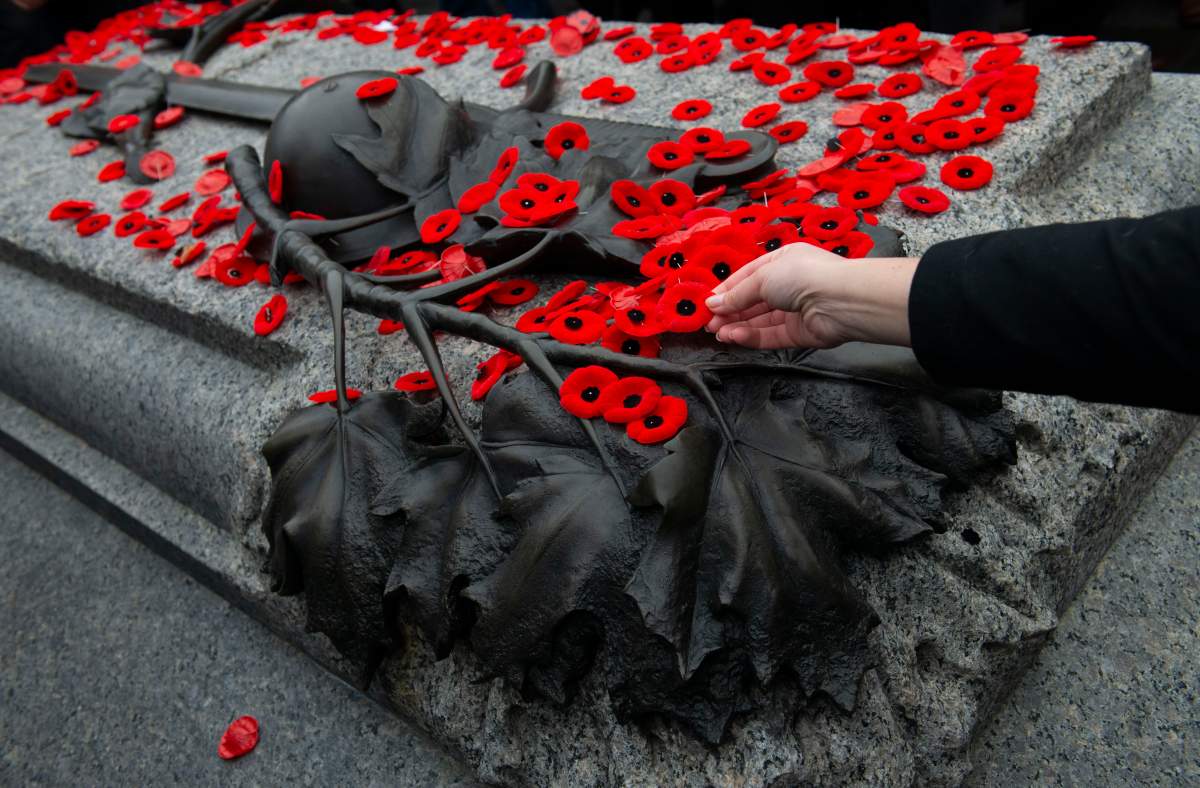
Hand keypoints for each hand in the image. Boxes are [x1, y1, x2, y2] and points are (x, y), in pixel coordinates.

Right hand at [704, 243, 918, 349]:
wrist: (839, 300)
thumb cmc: (800, 275)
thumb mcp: (762, 278)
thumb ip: (736, 294)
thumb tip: (711, 305)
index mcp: (783, 262)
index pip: (749, 276)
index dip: (727, 290)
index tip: (707, 304)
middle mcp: (789, 285)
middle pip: (753, 301)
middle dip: (730, 311)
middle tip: (708, 324)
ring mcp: (794, 311)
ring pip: (760, 320)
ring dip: (737, 326)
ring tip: (717, 333)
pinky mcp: (798, 333)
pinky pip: (770, 335)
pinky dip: (751, 337)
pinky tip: (734, 337)